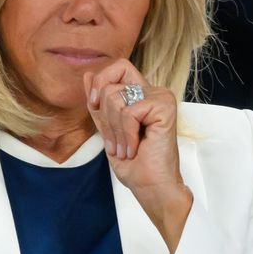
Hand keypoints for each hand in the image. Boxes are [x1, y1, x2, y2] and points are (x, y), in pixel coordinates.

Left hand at [86, 61, 191, 251]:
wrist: (150, 186)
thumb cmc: (133, 163)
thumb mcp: (107, 129)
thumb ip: (98, 103)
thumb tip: (87, 75)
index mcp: (141, 94)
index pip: (118, 67)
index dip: (102, 83)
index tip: (96, 106)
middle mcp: (153, 91)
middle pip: (112, 83)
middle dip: (105, 117)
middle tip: (116, 142)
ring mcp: (161, 97)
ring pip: (116, 97)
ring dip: (115, 131)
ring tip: (127, 148)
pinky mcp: (164, 106)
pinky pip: (129, 112)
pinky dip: (126, 134)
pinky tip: (136, 147)